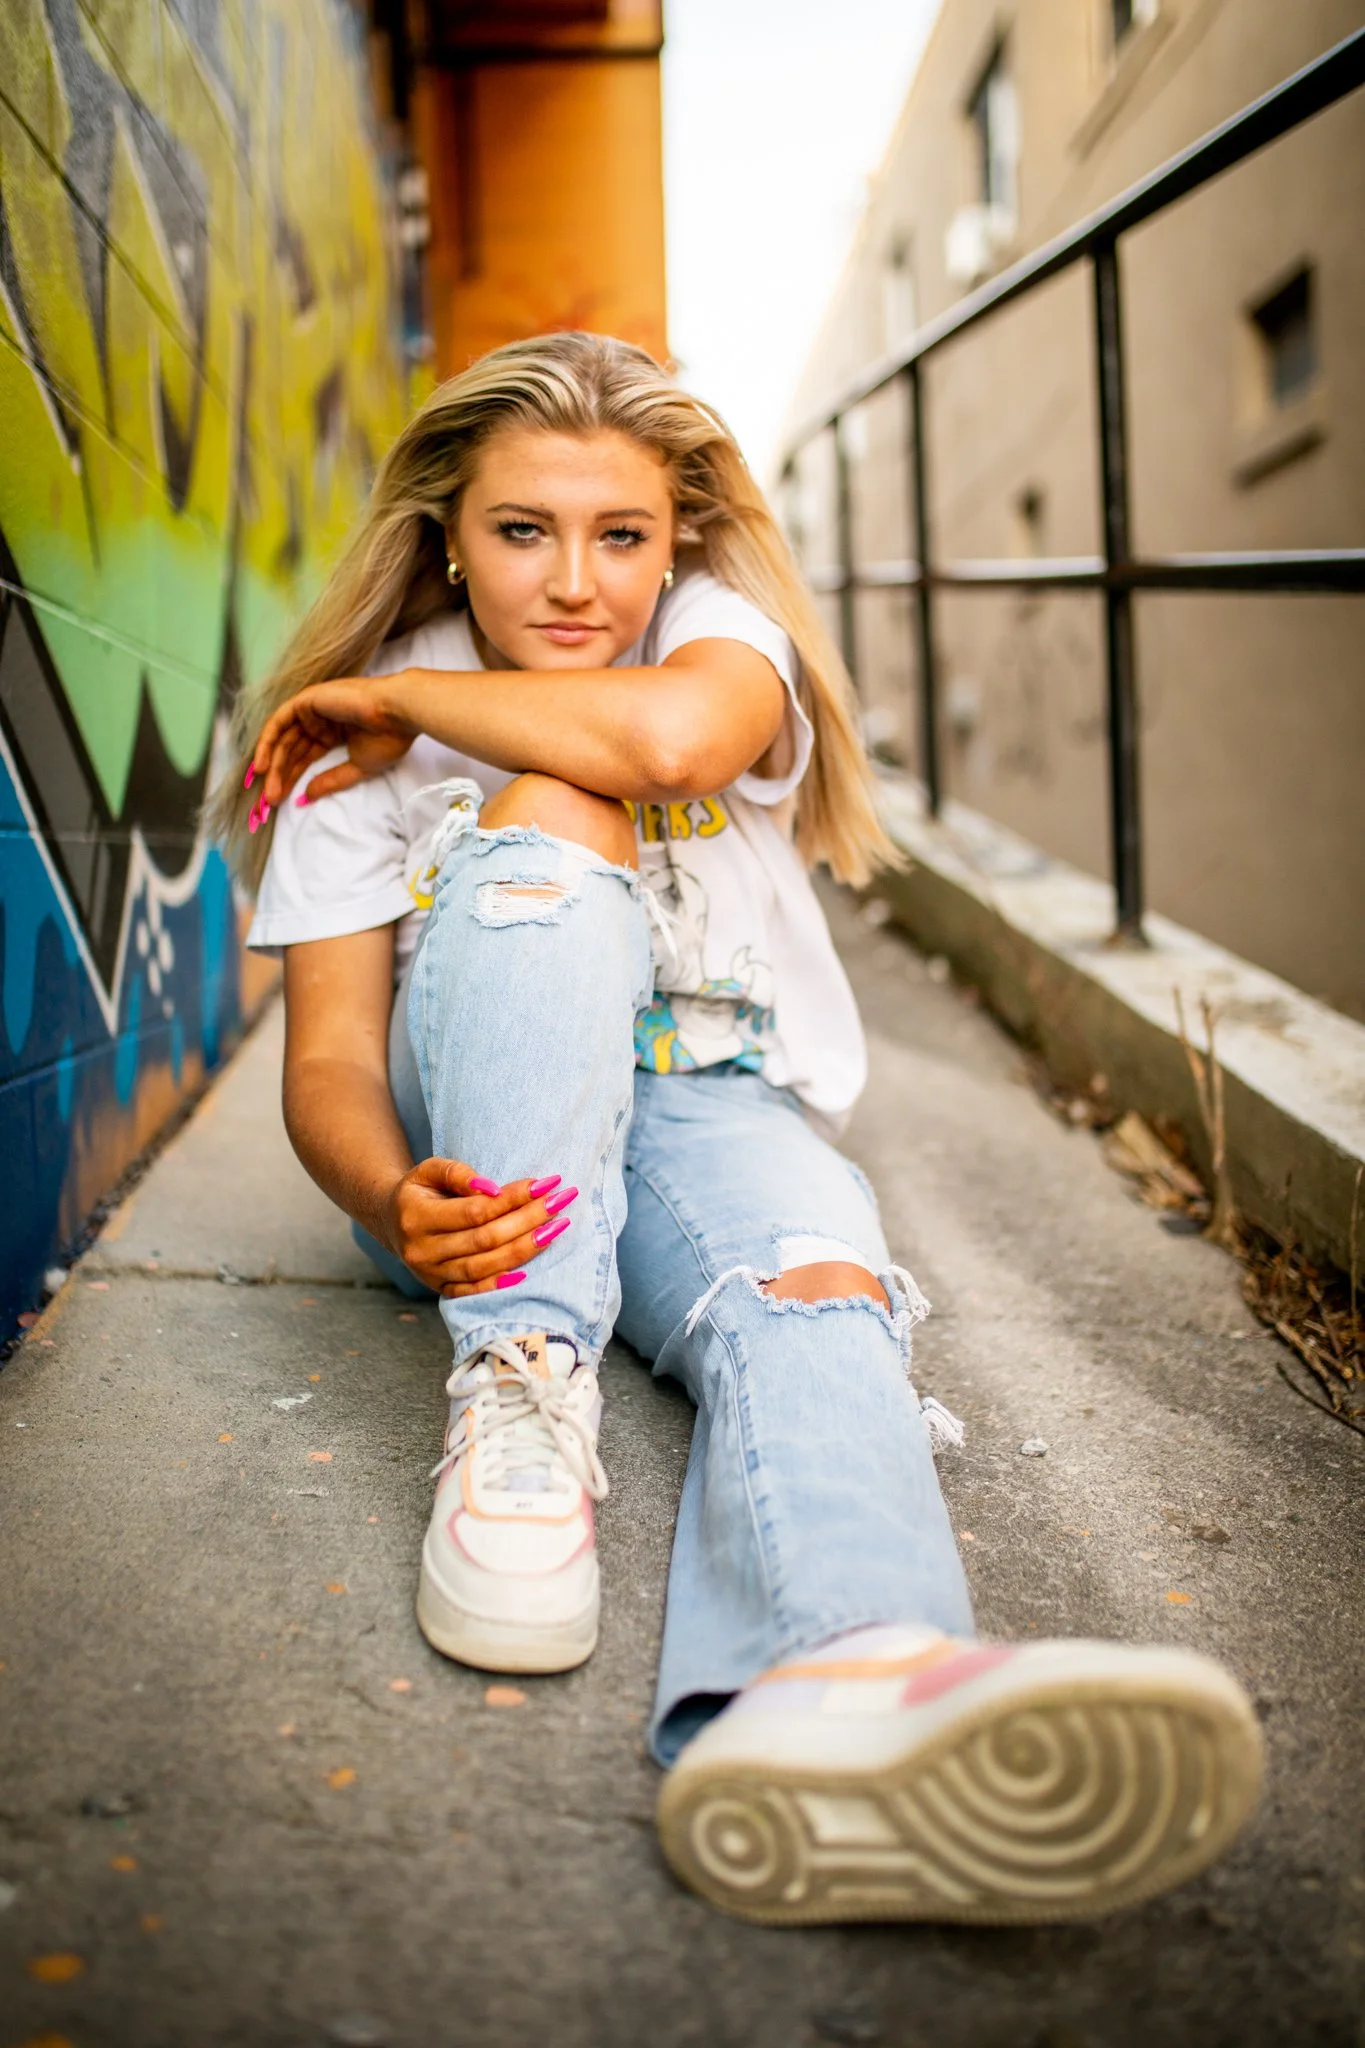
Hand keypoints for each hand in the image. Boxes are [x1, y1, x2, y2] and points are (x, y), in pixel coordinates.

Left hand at [250, 675, 414, 809]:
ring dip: (273, 764)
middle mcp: (320, 719)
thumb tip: (306, 797)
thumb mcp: (357, 768)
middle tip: (272, 800)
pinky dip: (267, 742)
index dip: (293, 777)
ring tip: (268, 790)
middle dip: (281, 775)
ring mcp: (312, 708)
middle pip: (292, 749)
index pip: (306, 756)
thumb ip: (330, 781)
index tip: (282, 798)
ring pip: (284, 738)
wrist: (397, 714)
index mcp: (334, 732)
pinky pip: (279, 722)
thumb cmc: (387, 739)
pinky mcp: (306, 701)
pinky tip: (262, 764)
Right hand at [383, 1158, 576, 1297]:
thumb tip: (491, 1189)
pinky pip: (474, 1291)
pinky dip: (501, 1284)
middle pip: (485, 1239)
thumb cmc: (419, 1190)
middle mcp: (421, 1250)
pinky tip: (529, 1270)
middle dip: (528, 1220)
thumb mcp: (429, 1169)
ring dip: (525, 1249)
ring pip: (484, 1267)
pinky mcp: (440, 1289)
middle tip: (561, 1201)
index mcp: (416, 1216)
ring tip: (556, 1229)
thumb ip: (456, 1173)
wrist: (391, 1221)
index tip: (543, 1184)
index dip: (511, 1199)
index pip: (474, 1211)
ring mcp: (430, 1274)